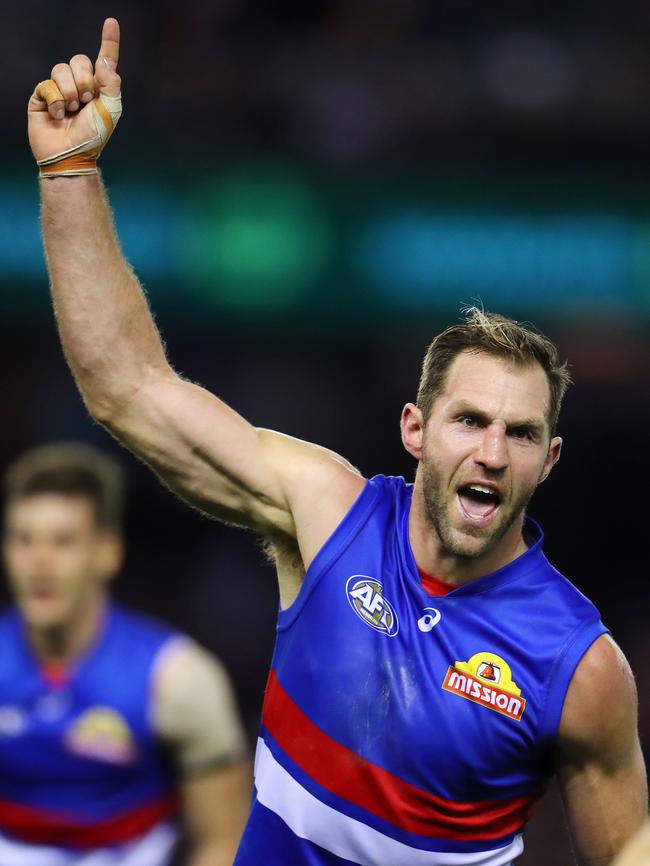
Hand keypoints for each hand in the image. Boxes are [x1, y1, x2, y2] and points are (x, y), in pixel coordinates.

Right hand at [28, 17, 120, 163]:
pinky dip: (56, 101)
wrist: (71, 154)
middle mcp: (80, 85)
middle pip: (80, 60)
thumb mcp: (110, 111)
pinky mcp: (43, 96)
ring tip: (72, 110)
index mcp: (100, 88)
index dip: (108, 41)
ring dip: (69, 92)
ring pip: (61, 69)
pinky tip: (58, 115)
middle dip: (84, 81)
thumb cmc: (93, 136)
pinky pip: (47, 84)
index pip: (104, 59)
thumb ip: (111, 83)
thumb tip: (105, 60)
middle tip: (85, 102)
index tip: (111, 22)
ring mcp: (60, 89)